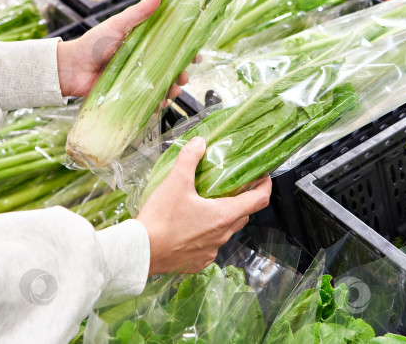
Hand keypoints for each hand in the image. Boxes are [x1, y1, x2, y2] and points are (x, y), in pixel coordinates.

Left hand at [56, 0, 188, 98]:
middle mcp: (144, 61)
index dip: (187, 51)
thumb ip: (139, 12)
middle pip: (172, 68)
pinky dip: (158, 103)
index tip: (196, 55)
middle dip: (183, 73)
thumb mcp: (118, 24)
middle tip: (184, 76)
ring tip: (173, 90)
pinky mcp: (131, 95)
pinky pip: (150, 101)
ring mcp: (138, 79)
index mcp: (145, 43)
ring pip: (164, 85)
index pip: (173, 46)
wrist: (70, 68)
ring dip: (173, 88)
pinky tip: (161, 102)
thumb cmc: (92, 44)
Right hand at [136, 137, 271, 274]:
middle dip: (243, 200)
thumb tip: (199, 143)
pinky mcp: (197, 262)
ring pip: (225, 231)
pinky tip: (192, 227)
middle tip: (233, 187)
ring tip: (209, 205)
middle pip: (243, 215)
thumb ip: (189, 159)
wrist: (140, 252)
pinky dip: (206, 235)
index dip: (265, 186)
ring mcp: (210, 251)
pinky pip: (209, 246)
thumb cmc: (160, 220)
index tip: (263, 177)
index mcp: (224, 215)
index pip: (259, 200)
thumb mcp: (175, 182)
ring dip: (223, 218)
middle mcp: (221, 235)